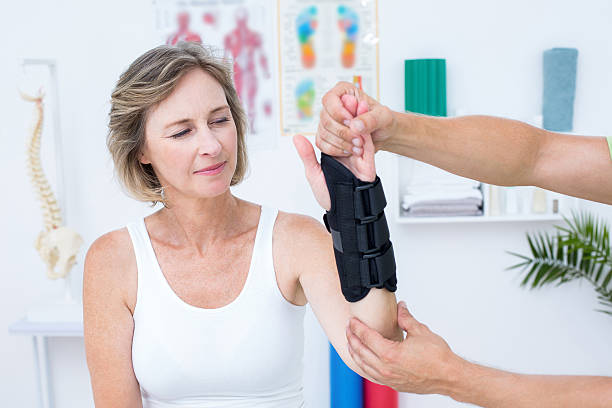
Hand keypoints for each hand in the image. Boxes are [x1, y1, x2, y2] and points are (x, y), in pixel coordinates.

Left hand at [294, 94, 375, 210]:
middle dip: (346, 113)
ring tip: (353, 104)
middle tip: (346, 99)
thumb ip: (307, 155)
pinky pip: (368, 143)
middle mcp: (347, 150)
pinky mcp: (367, 160)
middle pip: (348, 127)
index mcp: (333, 151)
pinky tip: (359, 125)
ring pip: (359, 131)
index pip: (334, 129)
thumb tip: (297, 138)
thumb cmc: (331, 196)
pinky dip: (364, 133)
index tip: (333, 103)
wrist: (345, 211)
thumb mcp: (314, 174)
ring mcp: (358, 154)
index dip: (334, 115)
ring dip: (356, 119)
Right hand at [317, 81, 395, 156]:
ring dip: (342, 144)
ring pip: (324, 134)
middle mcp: (333, 106)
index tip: (351, 122)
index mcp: (344, 92)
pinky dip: (337, 151)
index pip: (329, 99)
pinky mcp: (326, 137)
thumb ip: (371, 119)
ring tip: (358, 147)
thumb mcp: (383, 116)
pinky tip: (350, 151)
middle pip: (325, 119)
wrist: (383, 134)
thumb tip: (355, 125)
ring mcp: (327, 122)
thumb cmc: (382, 120)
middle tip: (360, 140)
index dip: (337, 112)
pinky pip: (323, 145)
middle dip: (343, 133)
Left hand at [346, 301, 461, 393]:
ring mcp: (389, 379)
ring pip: (363, 366)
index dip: (357, 327)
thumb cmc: (438, 357)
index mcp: (390, 354)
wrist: (449, 376)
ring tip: (351, 343)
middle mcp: (386, 368)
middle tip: (348, 328)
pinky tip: (363, 360)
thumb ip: (406, 318)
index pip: (367, 337)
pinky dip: (364, 366)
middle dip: (352, 338)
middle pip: (361, 351)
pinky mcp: (394, 384)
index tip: (352, 320)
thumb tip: (400, 306)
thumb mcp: (420, 330)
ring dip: (355, 353)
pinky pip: (372, 375)